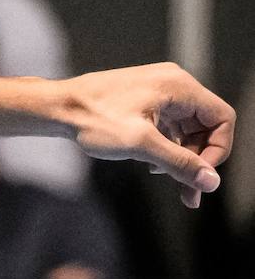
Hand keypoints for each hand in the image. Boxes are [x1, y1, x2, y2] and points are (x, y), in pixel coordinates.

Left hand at [65, 62, 234, 207]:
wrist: (56, 108)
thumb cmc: (93, 119)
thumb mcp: (140, 144)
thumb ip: (179, 163)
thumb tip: (211, 183)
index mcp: (178, 86)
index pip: (222, 118)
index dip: (217, 150)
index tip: (199, 175)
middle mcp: (173, 84)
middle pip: (206, 127)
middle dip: (198, 160)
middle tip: (188, 194)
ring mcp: (158, 93)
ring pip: (187, 130)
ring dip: (182, 158)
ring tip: (168, 183)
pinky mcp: (145, 103)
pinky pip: (169, 128)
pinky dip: (166, 149)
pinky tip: (152, 167)